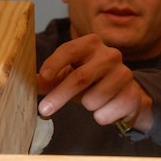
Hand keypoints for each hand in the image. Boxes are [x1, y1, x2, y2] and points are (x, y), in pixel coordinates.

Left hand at [37, 34, 152, 131]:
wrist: (125, 93)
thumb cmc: (90, 81)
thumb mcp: (68, 75)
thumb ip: (48, 79)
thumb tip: (28, 82)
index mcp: (91, 44)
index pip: (69, 50)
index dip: (55, 63)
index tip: (43, 77)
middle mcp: (110, 54)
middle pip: (80, 77)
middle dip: (60, 96)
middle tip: (44, 109)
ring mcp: (124, 73)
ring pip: (92, 99)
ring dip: (86, 105)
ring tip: (91, 100)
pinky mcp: (133, 94)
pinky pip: (105, 114)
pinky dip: (100, 116)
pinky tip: (106, 108)